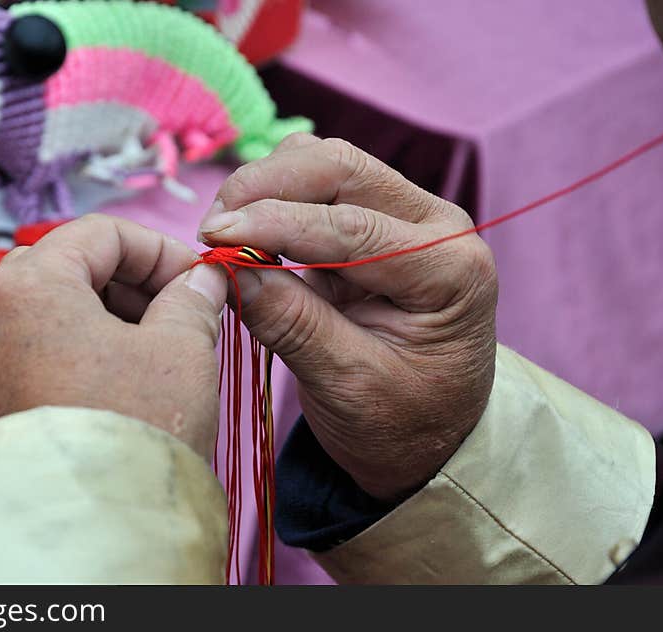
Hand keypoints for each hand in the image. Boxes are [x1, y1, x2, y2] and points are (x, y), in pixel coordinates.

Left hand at [0, 215, 227, 458]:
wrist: (85, 531)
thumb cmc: (130, 430)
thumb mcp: (182, 350)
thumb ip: (193, 298)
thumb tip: (201, 280)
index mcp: (29, 284)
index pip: (101, 233)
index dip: (160, 249)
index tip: (198, 277)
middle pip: (72, 269)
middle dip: (135, 286)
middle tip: (184, 313)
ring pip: (54, 314)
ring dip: (112, 319)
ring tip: (161, 352)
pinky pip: (37, 355)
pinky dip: (82, 353)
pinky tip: (124, 382)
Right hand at [198, 135, 497, 500]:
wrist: (430, 436)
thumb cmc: (402, 422)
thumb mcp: (347, 385)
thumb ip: (291, 323)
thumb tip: (227, 268)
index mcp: (449, 269)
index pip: (353, 226)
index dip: (274, 224)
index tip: (214, 236)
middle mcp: (437, 226)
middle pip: (340, 168)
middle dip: (265, 188)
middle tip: (212, 230)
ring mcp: (407, 217)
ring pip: (325, 164)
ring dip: (267, 187)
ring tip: (228, 235)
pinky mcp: (375, 222)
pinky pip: (318, 187)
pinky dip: (275, 200)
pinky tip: (249, 236)